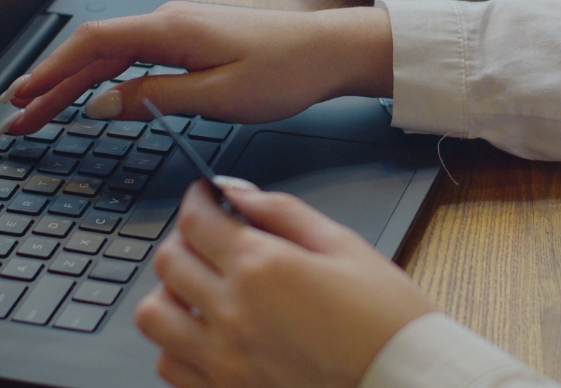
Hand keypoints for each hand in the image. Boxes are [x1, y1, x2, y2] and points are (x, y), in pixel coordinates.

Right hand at [0, 1, 392, 134]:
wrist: (329, 51)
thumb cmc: (284, 71)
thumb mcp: (216, 96)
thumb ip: (152, 98)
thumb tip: (99, 105)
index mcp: (169, 29)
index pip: (91, 45)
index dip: (49, 72)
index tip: (19, 97)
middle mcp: (166, 21)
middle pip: (92, 52)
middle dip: (49, 84)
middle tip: (16, 118)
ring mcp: (177, 29)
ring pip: (109, 55)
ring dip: (72, 83)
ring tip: (39, 110)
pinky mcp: (189, 40)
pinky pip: (132, 57)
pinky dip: (103, 78)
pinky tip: (91, 95)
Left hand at [136, 180, 436, 387]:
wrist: (405, 384)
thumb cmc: (385, 320)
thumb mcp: (342, 245)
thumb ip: (282, 212)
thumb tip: (237, 191)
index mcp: (262, 268)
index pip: (196, 220)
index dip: (197, 198)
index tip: (206, 196)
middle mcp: (233, 314)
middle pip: (168, 261)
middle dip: (184, 237)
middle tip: (208, 235)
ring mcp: (224, 361)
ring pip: (155, 315)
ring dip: (171, 292)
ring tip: (201, 288)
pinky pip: (170, 366)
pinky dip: (177, 342)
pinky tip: (206, 332)